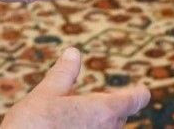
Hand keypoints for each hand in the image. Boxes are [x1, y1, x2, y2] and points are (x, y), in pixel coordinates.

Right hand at [0, 47, 149, 127]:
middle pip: (119, 117)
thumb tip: (73, 53)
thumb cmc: (33, 125)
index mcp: (102, 111)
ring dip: (97, 122)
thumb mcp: (47, 93)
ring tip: (76, 115)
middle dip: (109, 108)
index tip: (141, 90)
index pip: (135, 100)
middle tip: (94, 100)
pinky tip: (66, 127)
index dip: (138, 93)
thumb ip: (64, 74)